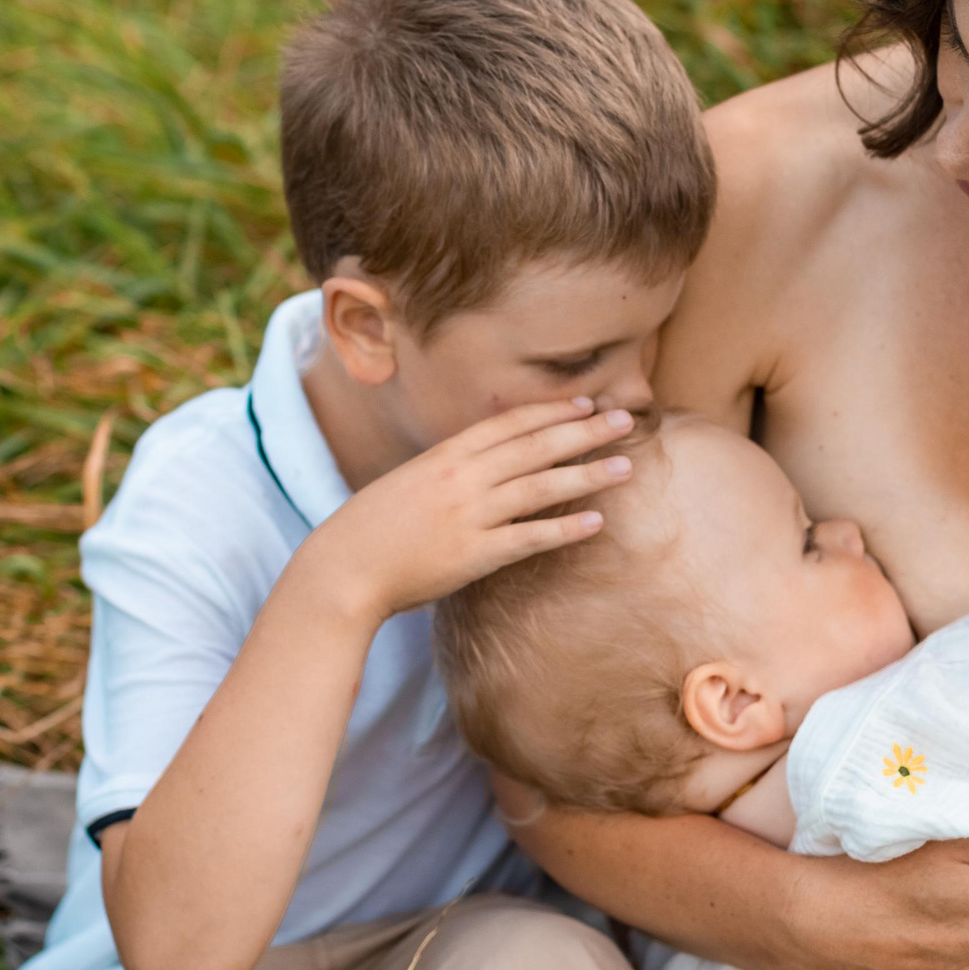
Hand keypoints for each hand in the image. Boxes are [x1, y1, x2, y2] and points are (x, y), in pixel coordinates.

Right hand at [299, 397, 637, 620]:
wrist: (343, 567)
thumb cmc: (373, 527)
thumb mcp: (410, 482)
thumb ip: (450, 470)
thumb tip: (485, 465)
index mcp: (445, 455)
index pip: (510, 423)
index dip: (552, 411)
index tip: (586, 402)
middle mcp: (462, 478)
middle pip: (535, 447)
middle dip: (584, 432)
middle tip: (625, 419)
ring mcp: (469, 515)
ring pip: (540, 487)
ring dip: (587, 475)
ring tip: (626, 466)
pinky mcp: (474, 555)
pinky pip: (529, 538)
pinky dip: (564, 529)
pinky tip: (597, 522)